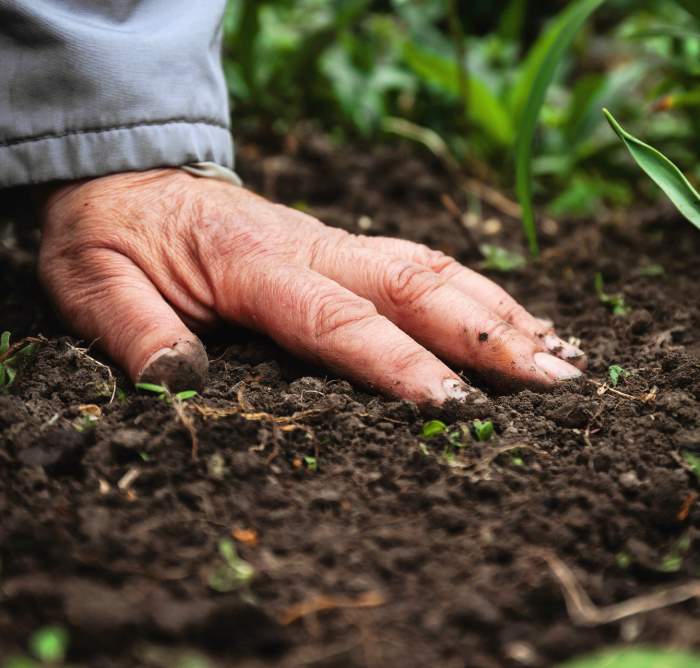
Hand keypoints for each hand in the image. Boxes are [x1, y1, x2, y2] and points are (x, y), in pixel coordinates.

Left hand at [38, 169, 583, 403]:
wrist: (129, 180)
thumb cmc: (113, 237)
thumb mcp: (93, 285)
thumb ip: (135, 333)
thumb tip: (181, 384)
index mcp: (251, 263)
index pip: (338, 319)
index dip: (400, 364)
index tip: (459, 408)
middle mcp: (310, 247)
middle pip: (414, 285)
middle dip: (488, 335)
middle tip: (558, 383)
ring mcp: (332, 243)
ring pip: (432, 269)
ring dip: (498, 311)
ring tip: (559, 353)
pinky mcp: (340, 248)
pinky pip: (420, 265)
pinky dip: (475, 293)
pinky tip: (511, 321)